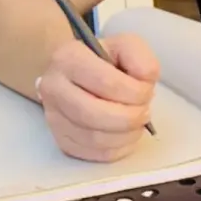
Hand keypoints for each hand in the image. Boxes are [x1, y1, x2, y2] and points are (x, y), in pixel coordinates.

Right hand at [35, 35, 159, 161]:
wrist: (76, 75)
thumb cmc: (104, 61)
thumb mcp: (125, 46)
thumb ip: (141, 58)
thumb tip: (144, 81)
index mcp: (68, 58)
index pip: (106, 82)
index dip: (136, 92)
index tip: (146, 91)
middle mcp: (53, 87)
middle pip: (95, 115)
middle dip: (130, 118)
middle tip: (144, 112)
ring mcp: (53, 116)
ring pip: (95, 139)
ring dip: (126, 135)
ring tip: (135, 123)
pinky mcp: (61, 139)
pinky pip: (94, 154)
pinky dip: (117, 149)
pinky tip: (124, 135)